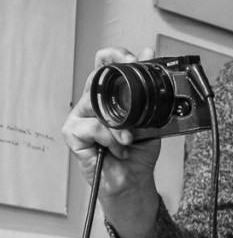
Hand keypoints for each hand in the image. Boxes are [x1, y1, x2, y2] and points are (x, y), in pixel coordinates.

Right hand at [63, 46, 160, 237]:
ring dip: (118, 123)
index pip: (105, 64)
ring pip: (96, 103)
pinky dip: (110, 138)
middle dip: (116, 81)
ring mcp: (81, 117)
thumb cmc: (138, 153)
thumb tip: (153, 67)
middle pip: (96, 78)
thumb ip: (151, 98)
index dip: (116, 56)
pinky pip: (92, 126)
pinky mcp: (73, 134)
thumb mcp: (152, 122)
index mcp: (109, 96)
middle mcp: (93, 103)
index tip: (135, 58)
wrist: (133, 182)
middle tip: (133, 89)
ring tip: (129, 138)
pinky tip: (118, 148)